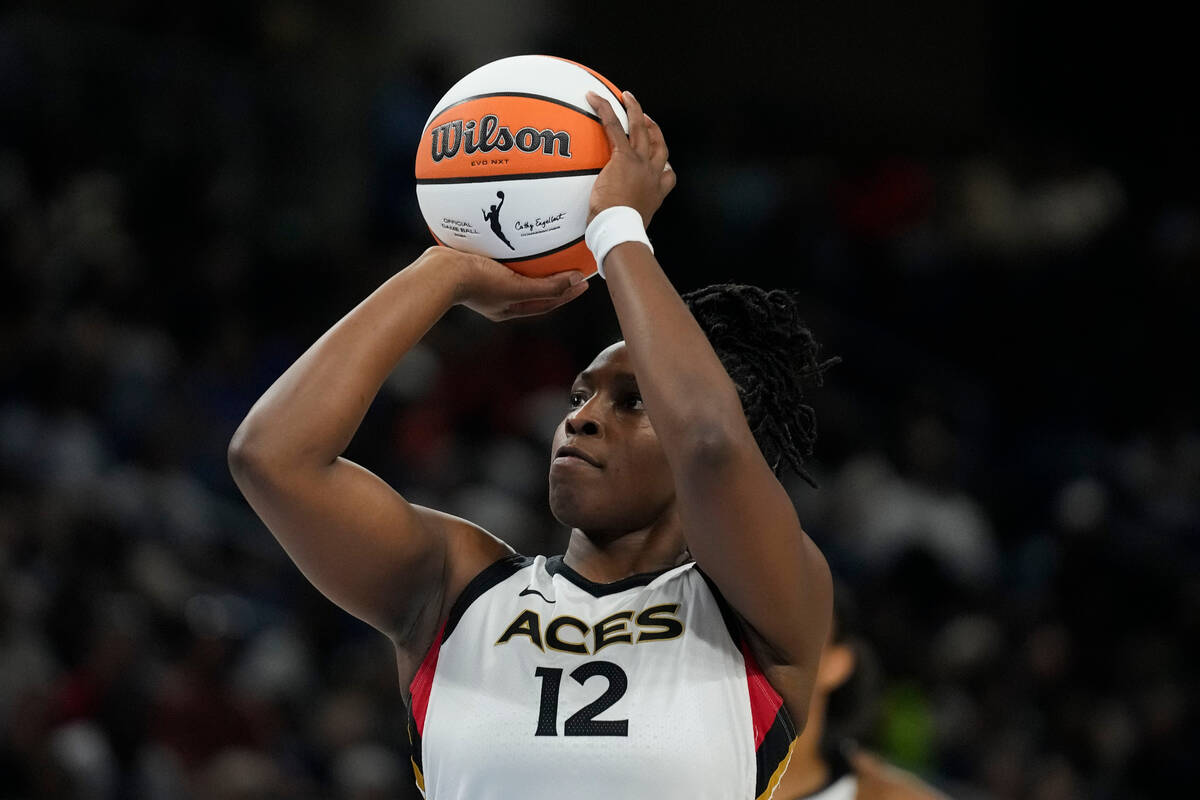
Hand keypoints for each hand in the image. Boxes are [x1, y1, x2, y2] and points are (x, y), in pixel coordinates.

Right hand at [425, 247, 588, 321]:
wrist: (439, 271)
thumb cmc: (476, 283)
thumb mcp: (516, 287)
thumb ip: (546, 287)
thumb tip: (575, 280)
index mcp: (508, 308)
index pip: (546, 302)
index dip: (566, 293)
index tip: (583, 281)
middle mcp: (499, 297)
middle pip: (534, 289)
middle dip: (554, 281)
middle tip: (572, 267)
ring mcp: (487, 282)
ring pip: (519, 274)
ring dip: (536, 266)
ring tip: (550, 252)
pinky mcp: (477, 265)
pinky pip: (505, 260)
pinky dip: (517, 253)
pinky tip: (520, 240)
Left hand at [585, 90, 675, 226]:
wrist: (620, 228)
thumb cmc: (620, 232)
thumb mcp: (630, 226)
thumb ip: (626, 219)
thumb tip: (609, 228)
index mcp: (656, 193)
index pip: (668, 175)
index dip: (666, 165)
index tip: (663, 162)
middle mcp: (653, 175)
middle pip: (658, 145)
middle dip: (654, 129)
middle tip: (646, 118)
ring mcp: (640, 164)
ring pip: (641, 130)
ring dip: (635, 110)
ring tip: (628, 97)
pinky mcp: (623, 157)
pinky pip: (614, 128)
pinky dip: (605, 111)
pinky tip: (594, 99)